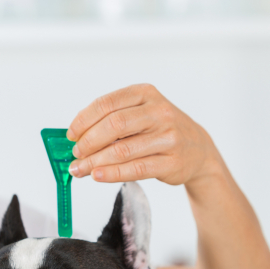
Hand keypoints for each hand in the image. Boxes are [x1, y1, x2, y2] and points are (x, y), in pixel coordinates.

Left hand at [67, 84, 220, 185]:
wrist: (198, 149)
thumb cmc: (160, 130)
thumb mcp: (141, 113)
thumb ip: (112, 120)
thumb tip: (77, 137)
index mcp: (145, 94)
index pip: (107, 103)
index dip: (84, 120)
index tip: (71, 135)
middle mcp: (159, 112)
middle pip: (114, 125)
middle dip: (88, 142)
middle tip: (76, 154)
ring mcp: (168, 137)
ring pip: (122, 150)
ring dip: (95, 161)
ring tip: (79, 169)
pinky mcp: (171, 162)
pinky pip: (135, 169)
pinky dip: (112, 173)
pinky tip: (97, 175)